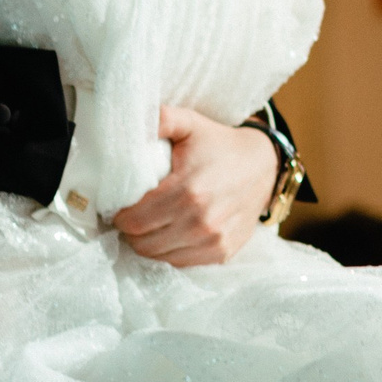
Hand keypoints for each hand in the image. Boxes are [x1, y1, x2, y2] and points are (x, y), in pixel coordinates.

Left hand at [112, 107, 278, 267]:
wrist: (263, 166)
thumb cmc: (218, 144)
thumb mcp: (189, 123)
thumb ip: (159, 119)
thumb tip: (130, 119)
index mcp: (187, 190)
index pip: (134, 220)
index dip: (119, 215)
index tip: (118, 205)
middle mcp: (200, 221)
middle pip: (142, 242)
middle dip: (129, 231)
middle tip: (129, 216)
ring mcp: (213, 241)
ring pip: (159, 257)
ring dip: (147, 243)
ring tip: (146, 226)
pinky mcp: (222, 253)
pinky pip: (181, 263)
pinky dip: (168, 252)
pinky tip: (167, 234)